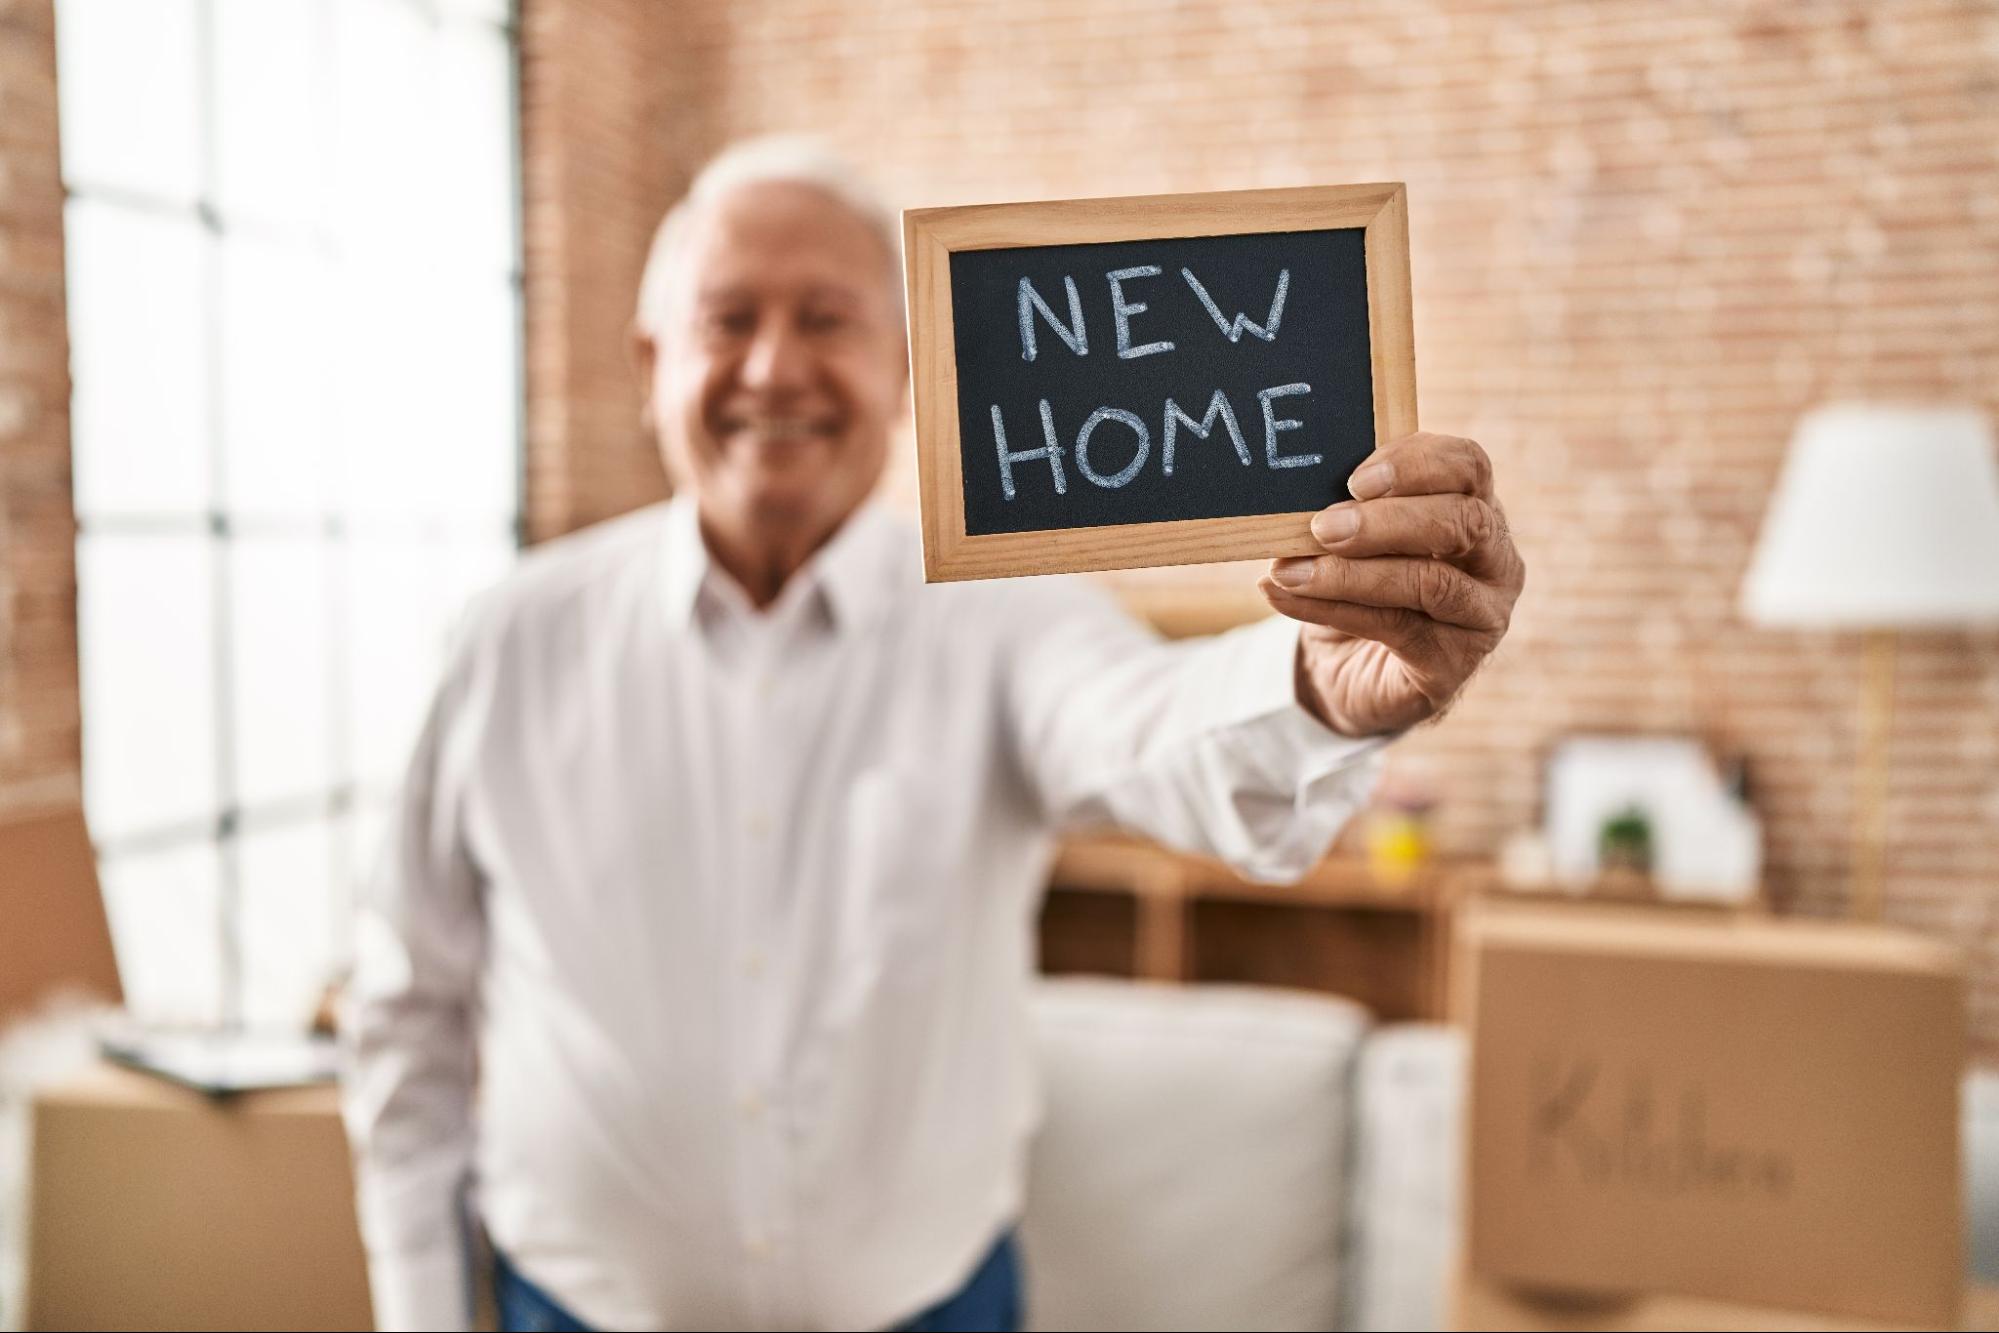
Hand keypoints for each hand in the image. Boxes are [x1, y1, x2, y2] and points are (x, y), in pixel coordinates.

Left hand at [1257, 432, 1524, 737]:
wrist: (1352, 670)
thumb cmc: (1360, 587)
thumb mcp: (1356, 538)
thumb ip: (1348, 509)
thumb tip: (1299, 491)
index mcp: (1477, 508)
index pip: (1468, 466)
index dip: (1415, 464)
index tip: (1355, 480)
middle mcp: (1495, 560)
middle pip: (1463, 522)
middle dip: (1388, 521)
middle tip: (1323, 527)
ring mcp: (1483, 615)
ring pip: (1431, 582)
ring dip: (1353, 572)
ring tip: (1291, 569)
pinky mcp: (1454, 662)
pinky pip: (1395, 627)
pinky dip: (1331, 609)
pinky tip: (1285, 596)